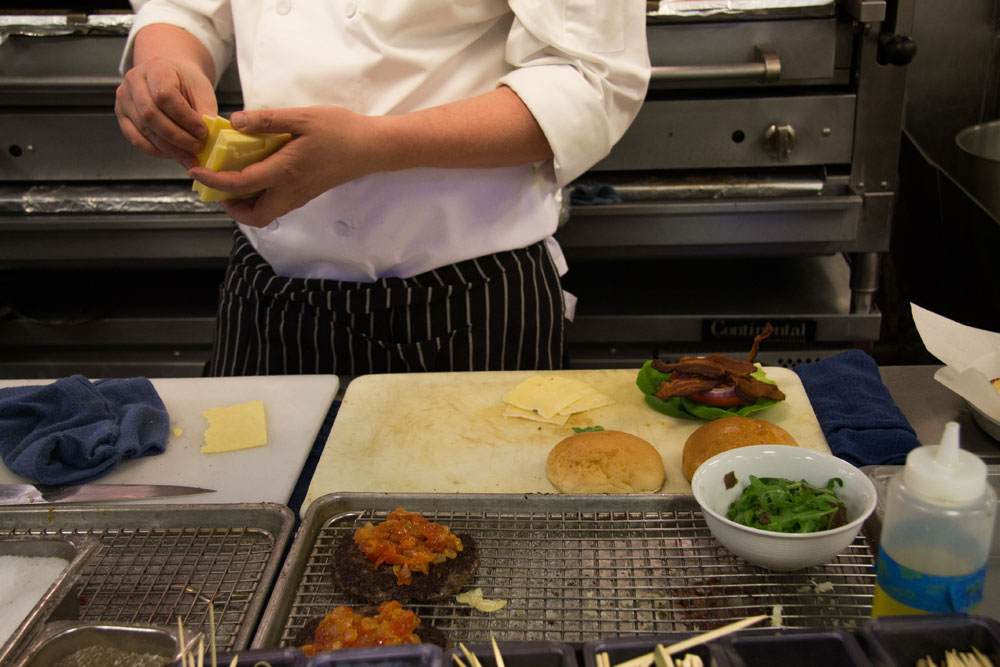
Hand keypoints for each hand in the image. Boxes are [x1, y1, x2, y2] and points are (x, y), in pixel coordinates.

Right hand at [115, 56, 217, 168]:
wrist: (169, 76)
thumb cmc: (185, 82)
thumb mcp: (201, 90)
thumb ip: (205, 111)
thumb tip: (211, 136)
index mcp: (156, 67)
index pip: (165, 96)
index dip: (184, 118)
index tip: (202, 132)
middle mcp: (134, 80)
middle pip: (151, 115)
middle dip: (177, 137)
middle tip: (197, 148)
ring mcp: (124, 98)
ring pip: (144, 129)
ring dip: (169, 148)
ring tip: (189, 156)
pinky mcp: (121, 114)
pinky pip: (135, 138)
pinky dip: (156, 150)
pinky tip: (173, 154)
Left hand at [187, 106, 381, 227]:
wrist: (371, 148)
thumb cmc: (340, 130)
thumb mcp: (302, 117)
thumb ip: (267, 120)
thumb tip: (235, 121)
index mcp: (286, 170)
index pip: (241, 184)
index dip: (214, 180)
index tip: (197, 171)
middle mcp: (291, 190)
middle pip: (254, 216)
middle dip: (231, 207)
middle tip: (218, 186)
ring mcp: (301, 195)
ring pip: (266, 214)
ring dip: (246, 205)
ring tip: (235, 182)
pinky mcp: (308, 194)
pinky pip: (278, 205)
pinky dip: (261, 199)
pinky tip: (259, 176)